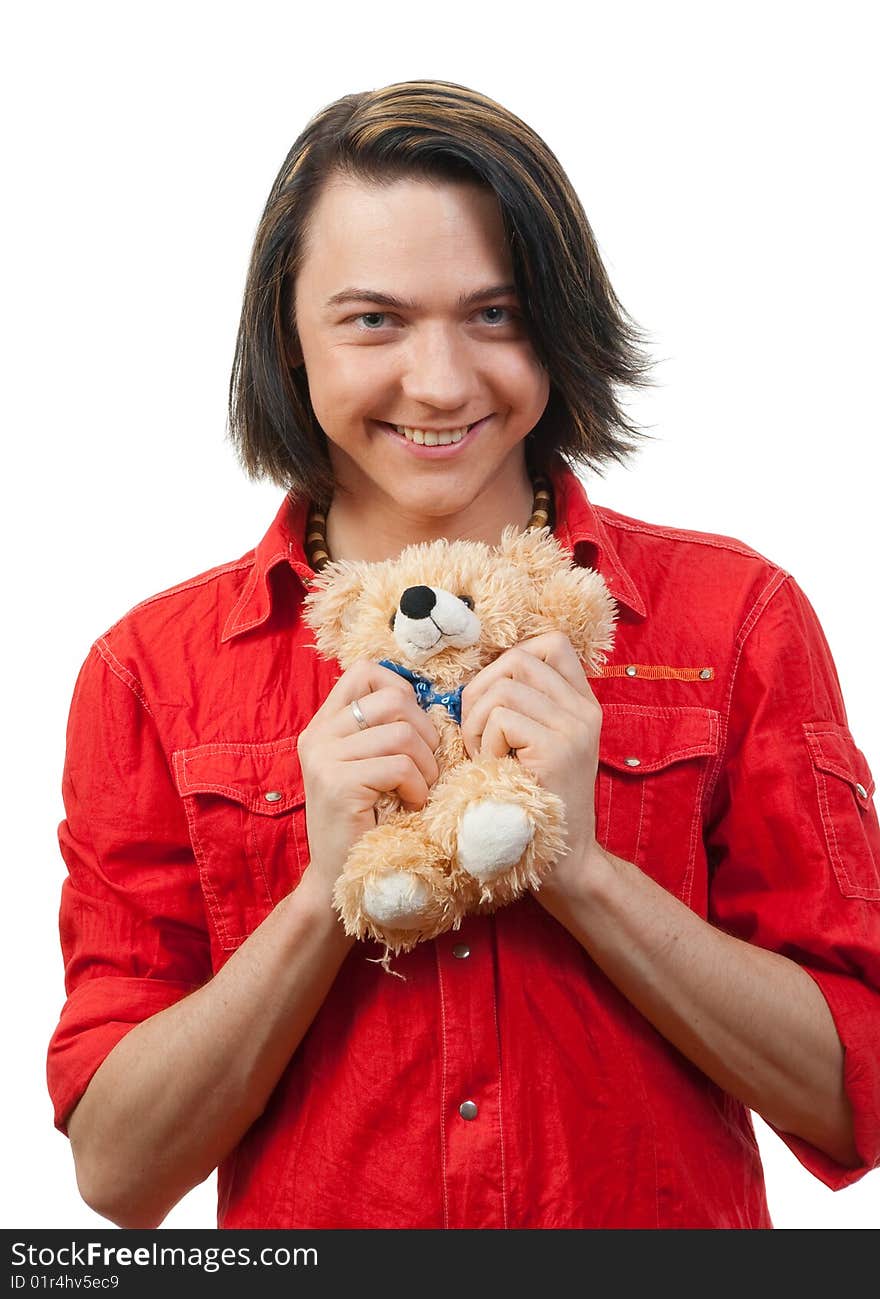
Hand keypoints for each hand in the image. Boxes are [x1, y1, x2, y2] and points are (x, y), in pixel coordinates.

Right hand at [297, 661, 440, 903]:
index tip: (413, 728)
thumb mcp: (370, 766)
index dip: (401, 690)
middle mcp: (318, 735)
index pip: (364, 672)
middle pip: (393, 699)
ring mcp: (324, 758)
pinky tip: (412, 805)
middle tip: (426, 767)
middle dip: (426, 732)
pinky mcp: (338, 784)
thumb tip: (433, 700)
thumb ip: (384, 731)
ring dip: (426, 765)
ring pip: (403, 734)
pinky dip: (419, 788)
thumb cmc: (367, 822)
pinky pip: (400, 766)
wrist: (339, 878)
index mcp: (324, 724)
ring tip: (420, 790)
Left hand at [459, 631, 602, 902]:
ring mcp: (574, 728)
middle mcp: (585, 711)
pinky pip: (501, 719)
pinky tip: (492, 768)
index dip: (510, 659)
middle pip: (517, 659)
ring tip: (483, 754)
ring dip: (477, 722)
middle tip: (476, 733)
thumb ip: (526, 708)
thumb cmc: (534, 803)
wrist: (563, 863)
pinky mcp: (557, 750)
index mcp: (583, 704)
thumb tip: (478, 673)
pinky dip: (484, 743)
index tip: (493, 697)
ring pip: (502, 688)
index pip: (550, 644)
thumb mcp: (540, 746)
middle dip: (480, 691)